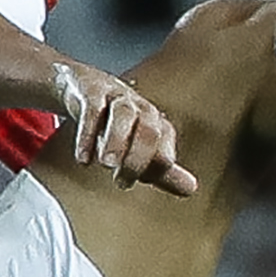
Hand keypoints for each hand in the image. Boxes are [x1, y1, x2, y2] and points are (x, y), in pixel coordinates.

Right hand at [54, 60, 195, 195]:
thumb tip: (191, 190)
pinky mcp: (92, 90)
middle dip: (139, 157)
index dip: (156, 169)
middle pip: (150, 131)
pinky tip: (83, 158)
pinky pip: (92, 109)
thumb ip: (162, 171)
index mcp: (158, 127)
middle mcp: (142, 110)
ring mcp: (118, 97)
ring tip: (107, 165)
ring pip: (123, 115)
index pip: (165, 152)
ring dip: (117, 140)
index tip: (136, 182)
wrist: (84, 86)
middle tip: (121, 182)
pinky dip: (87, 133)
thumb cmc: (118, 124)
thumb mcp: (140, 149)